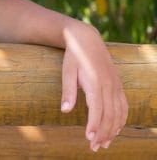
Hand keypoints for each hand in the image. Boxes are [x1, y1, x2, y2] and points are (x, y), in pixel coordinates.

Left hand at [60, 23, 126, 150]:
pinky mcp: (118, 86)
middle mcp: (109, 86)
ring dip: (113, 131)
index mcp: (96, 83)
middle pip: (109, 115)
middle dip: (103, 133)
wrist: (88, 40)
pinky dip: (121, 121)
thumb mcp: (67, 71)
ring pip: (118, 114)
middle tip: (94, 148)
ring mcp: (116, 87)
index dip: (94, 125)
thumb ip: (68, 91)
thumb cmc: (74, 57)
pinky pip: (124, 107)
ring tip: (104, 144)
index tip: (89, 138)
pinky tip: (116, 130)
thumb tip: (64, 110)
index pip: (97, 110)